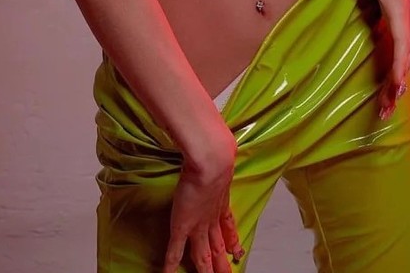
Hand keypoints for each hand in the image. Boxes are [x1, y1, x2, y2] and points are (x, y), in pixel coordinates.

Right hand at [163, 134, 243, 272]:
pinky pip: (175, 251)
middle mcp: (212, 217)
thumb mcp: (222, 159)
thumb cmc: (216, 155)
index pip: (228, 225)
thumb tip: (225, 148)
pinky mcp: (183, 226)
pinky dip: (171, 264)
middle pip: (218, 246)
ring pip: (203, 255)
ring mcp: (198, 224)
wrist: (211, 160)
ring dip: (205, 270)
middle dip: (223, 263)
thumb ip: (220, 159)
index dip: (233, 240)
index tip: (238, 251)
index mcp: (221, 202)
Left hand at [298, 0, 409, 119]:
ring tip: (385, 110)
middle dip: (396, 83)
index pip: (401, 39)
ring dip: (395, 82)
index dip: (399, 63)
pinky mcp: (393, 21)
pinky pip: (396, 51)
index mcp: (396, 3)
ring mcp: (400, 20)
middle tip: (386, 110)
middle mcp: (402, 15)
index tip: (396, 85)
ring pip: (402, 57)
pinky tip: (385, 90)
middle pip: (404, 56)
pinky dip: (392, 70)